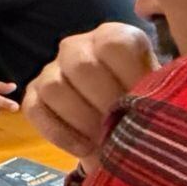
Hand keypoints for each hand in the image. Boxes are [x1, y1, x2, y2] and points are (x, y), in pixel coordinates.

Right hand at [23, 22, 158, 169]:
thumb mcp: (153, 92)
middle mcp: (77, 47)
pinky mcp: (32, 95)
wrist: (118, 125)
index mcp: (113, 37)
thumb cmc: (141, 105)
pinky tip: (83, 148)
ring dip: (81, 119)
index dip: (129, 75)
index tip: (142, 103)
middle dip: (103, 102)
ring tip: (103, 139)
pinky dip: (59, 133)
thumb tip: (139, 108)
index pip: (113, 45)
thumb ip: (149, 91)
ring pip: (53, 87)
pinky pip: (34, 110)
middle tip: (120, 125)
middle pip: (81, 65)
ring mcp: (50, 70)